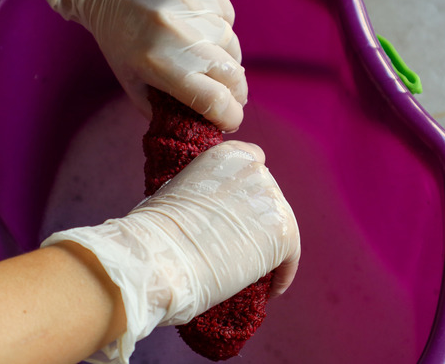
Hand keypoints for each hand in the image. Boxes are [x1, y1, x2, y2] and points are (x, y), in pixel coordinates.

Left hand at [40, 0, 246, 132]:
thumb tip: (201, 126)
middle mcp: (178, 33)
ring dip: (226, 57)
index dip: (230, 117)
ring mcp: (190, 4)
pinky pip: (227, 15)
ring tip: (205, 55)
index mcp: (159, 63)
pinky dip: (220, 26)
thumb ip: (164, 110)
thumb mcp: (132, 84)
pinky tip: (200, 27)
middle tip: (229, 97)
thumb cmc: (118, 39)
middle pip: (233, 74)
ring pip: (232, 42)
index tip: (230, 120)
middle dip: (236, 92)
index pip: (215, 100)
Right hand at [41, 141, 299, 362]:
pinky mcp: (284, 233)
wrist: (159, 258)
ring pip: (279, 226)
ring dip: (269, 247)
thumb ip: (202, 191)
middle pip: (268, 196)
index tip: (238, 212)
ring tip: (251, 273)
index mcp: (226, 154)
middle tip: (241, 247)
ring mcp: (272, 200)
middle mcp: (255, 169)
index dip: (245, 191)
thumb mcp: (176, 192)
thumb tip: (209, 210)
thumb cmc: (154, 233)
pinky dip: (282, 274)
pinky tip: (270, 290)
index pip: (252, 162)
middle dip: (256, 219)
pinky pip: (290, 258)